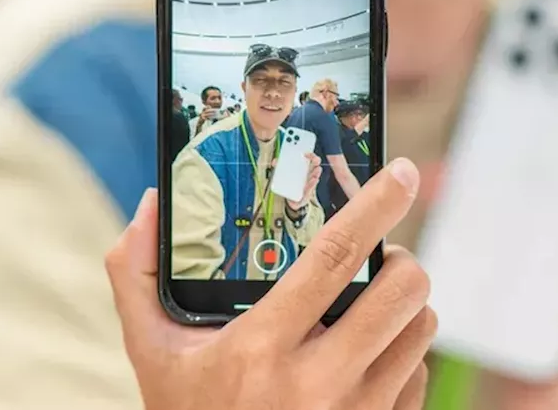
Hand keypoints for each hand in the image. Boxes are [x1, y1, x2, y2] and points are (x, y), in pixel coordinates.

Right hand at [107, 158, 435, 409]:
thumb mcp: (150, 351)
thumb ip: (137, 274)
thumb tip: (149, 204)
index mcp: (259, 349)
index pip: (333, 259)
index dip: (375, 207)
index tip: (400, 172)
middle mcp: (316, 385)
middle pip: (400, 292)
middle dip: (402, 259)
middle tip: (380, 256)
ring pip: (421, 329)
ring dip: (406, 304)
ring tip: (373, 302)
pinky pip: (419, 375)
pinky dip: (402, 354)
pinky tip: (368, 355)